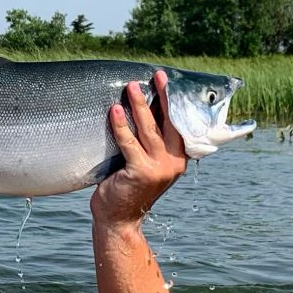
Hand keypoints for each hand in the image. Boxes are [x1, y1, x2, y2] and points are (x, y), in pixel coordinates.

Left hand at [90, 70, 186, 229]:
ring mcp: (159, 168)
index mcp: (178, 158)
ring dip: (139, 106)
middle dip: (164, 96)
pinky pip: (129, 143)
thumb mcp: (145, 161)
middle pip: (169, 122)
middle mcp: (173, 163)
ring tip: (131, 87)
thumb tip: (141, 106)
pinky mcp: (141, 172)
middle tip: (157, 75)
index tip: (166, 80)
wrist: (118, 218)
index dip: (173, 101)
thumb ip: (149, 141)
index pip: (179, 123)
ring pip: (149, 130)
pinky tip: (114, 111)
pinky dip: (121, 126)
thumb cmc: (127, 184)